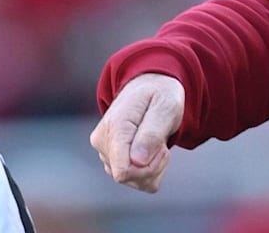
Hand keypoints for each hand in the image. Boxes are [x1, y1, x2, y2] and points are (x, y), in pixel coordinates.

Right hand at [89, 73, 184, 192]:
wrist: (150, 87)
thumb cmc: (161, 95)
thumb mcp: (166, 106)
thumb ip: (152, 133)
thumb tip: (137, 162)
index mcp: (115, 127)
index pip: (123, 171)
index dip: (149, 167)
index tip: (162, 148)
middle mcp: (103, 142)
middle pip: (128, 178)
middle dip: (154, 165)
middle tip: (163, 143)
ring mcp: (105, 152)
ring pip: (133, 181)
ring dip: (153, 167)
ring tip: (158, 143)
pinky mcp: (111, 160)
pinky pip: (134, 181)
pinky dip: (149, 171)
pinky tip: (152, 152)